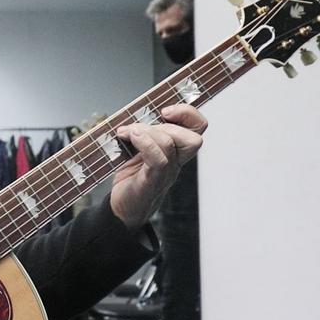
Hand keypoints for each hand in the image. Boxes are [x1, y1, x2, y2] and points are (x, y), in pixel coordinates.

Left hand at [107, 103, 206, 230]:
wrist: (121, 209)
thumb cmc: (130, 178)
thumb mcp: (138, 148)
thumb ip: (144, 132)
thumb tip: (134, 112)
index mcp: (177, 150)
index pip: (198, 127)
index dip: (188, 113)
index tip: (165, 110)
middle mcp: (176, 161)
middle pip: (193, 138)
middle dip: (165, 125)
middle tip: (139, 128)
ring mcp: (166, 173)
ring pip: (171, 144)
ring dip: (146, 131)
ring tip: (126, 133)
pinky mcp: (152, 181)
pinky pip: (158, 159)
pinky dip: (144, 144)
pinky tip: (128, 138)